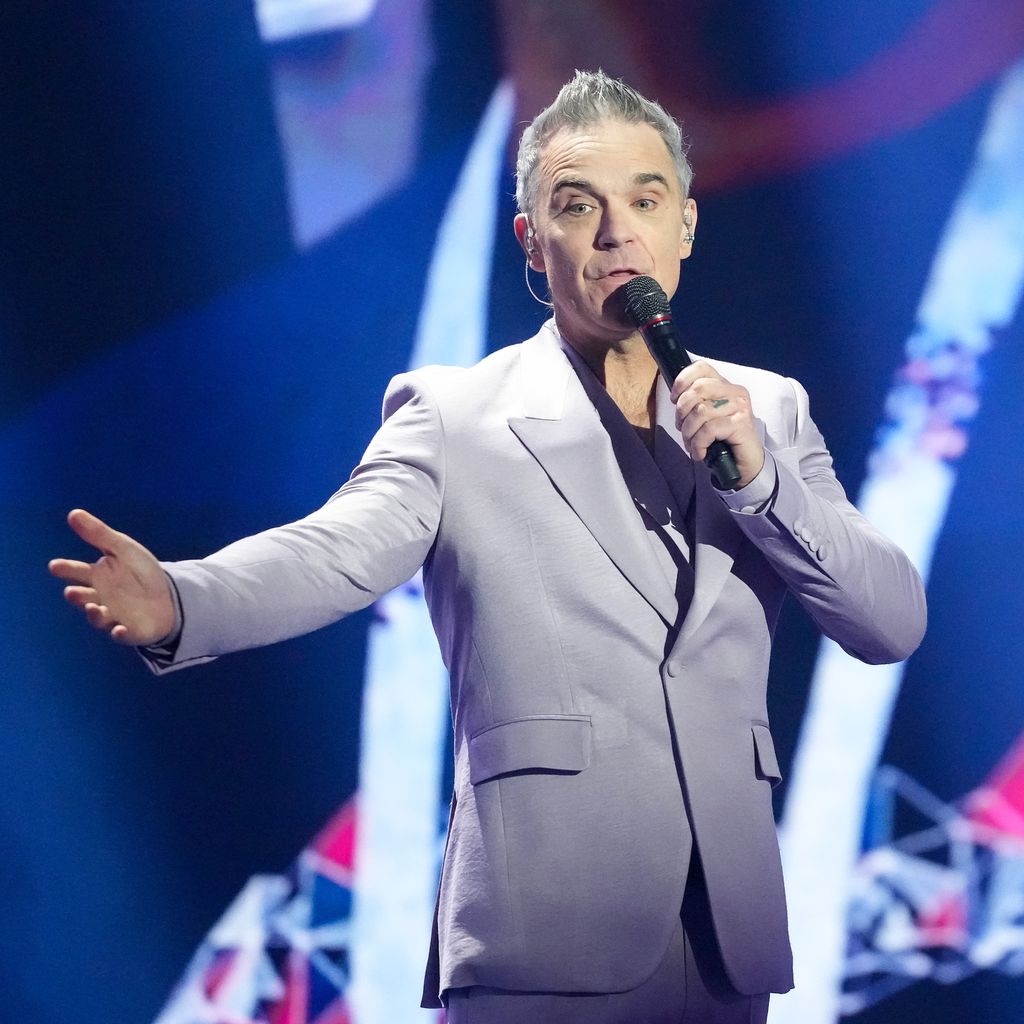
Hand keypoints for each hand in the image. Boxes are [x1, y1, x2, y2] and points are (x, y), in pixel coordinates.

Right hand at [49, 509, 174, 645]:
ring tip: (92, 607)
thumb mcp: (123, 549)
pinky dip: (119, 633)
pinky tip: (120, 629)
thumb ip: (99, 534)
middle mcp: (100, 597)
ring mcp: (113, 615)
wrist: (168, 594)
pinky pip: (122, 634)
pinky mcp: (129, 630)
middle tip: (71, 591)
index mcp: (97, 576)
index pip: (77, 571)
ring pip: (99, 617)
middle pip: (84, 597)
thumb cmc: (140, 572)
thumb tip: (73, 513)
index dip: (66, 569)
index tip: (55, 566)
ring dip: (94, 614)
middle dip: (77, 596)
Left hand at [671, 362, 764, 487]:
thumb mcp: (706, 417)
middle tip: (683, 429)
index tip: (674, 400)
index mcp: (724, 385)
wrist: (745, 464)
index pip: (701, 367)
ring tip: (691, 444)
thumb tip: (675, 396)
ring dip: (689, 433)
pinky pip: (709, 430)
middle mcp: (735, 391)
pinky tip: (700, 453)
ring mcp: (740, 407)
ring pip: (701, 411)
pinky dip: (698, 444)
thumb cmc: (722, 440)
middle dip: (682, 411)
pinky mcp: (741, 424)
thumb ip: (694, 403)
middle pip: (697, 389)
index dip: (682, 381)